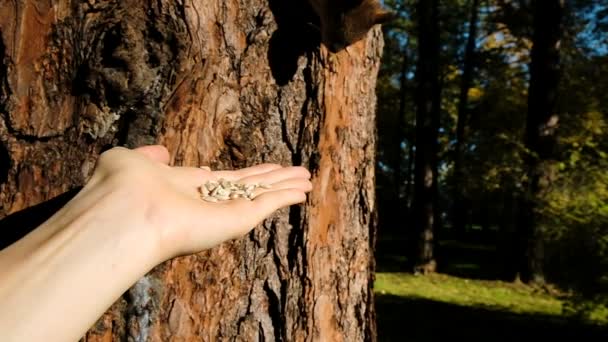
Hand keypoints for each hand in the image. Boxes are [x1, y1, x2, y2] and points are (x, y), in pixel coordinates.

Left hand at [85, 145, 311, 260]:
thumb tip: (160, 152)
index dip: (242, 175)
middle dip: (271, 178)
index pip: (221, 180)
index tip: (259, 170)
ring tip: (307, 179)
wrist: (123, 214)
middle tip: (294, 172)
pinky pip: (266, 205)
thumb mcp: (129, 160)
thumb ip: (147, 156)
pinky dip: (285, 197)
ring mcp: (222, 213)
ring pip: (261, 196)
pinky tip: (303, 190)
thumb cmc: (119, 189)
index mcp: (184, 188)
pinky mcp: (235, 220)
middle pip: (248, 187)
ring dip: (285, 186)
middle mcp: (207, 203)